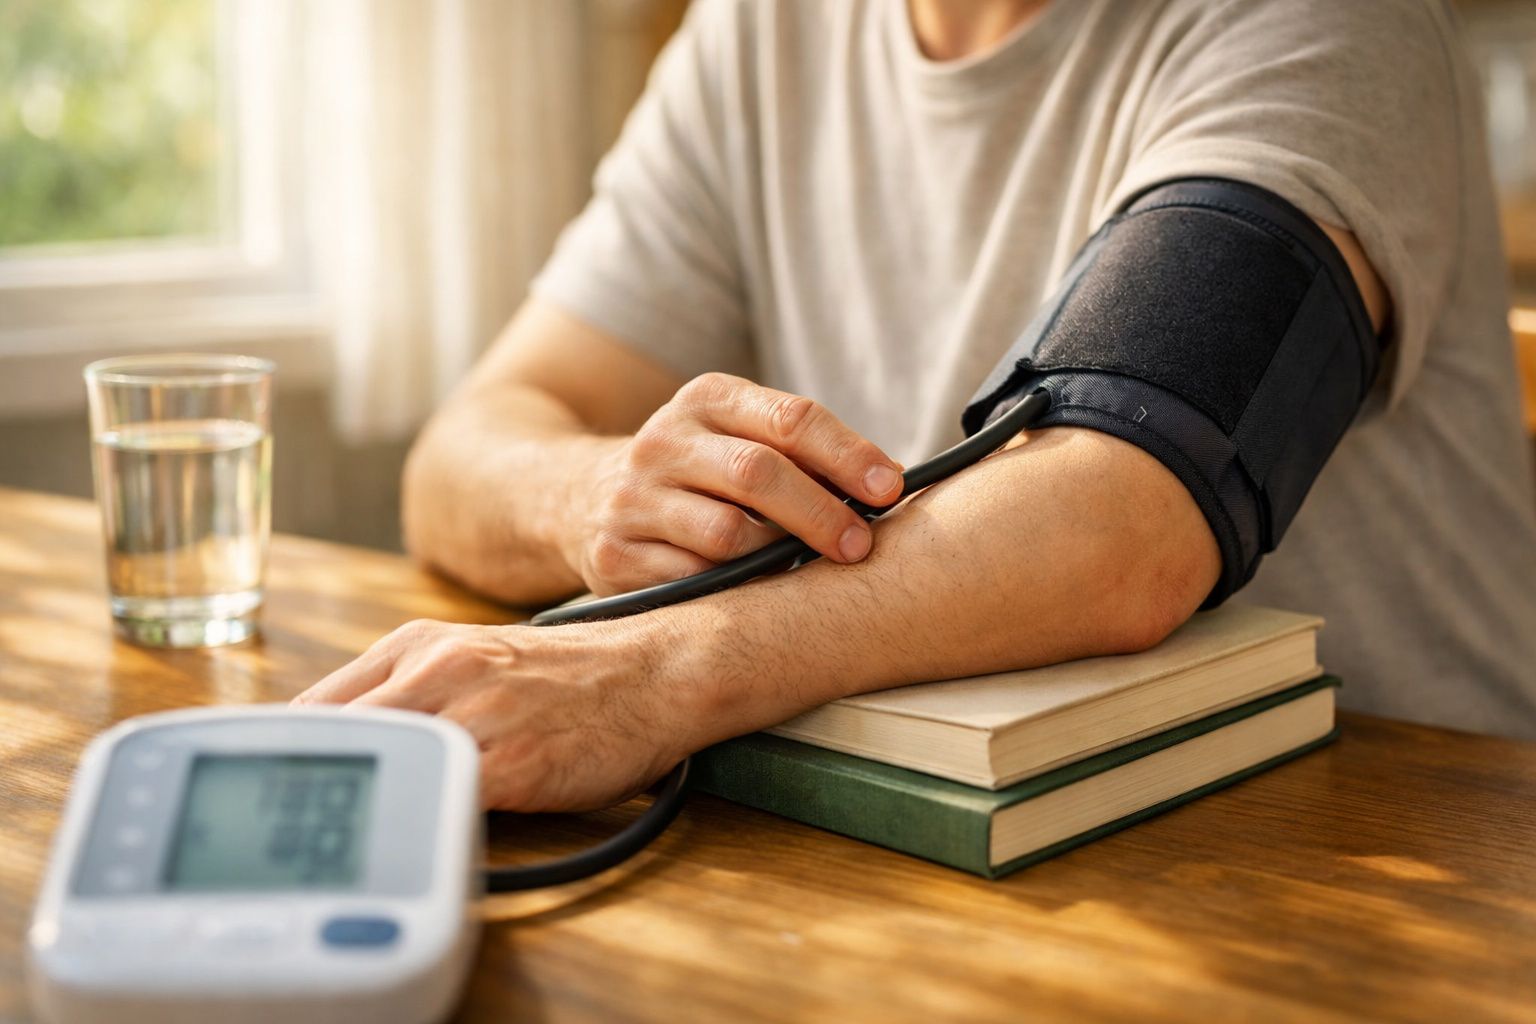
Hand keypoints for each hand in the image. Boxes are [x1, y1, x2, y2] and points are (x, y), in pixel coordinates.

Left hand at [291, 619, 684, 811]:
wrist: (653, 673)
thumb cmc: (566, 680)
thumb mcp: (471, 662)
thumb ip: (406, 695)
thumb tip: (342, 748)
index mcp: (416, 644)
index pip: (313, 708)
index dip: (287, 761)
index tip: (275, 798)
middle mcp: (435, 671)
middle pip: (332, 739)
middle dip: (312, 791)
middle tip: (300, 834)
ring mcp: (471, 716)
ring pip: (379, 769)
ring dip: (364, 811)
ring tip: (355, 845)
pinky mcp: (508, 764)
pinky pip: (440, 805)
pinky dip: (423, 830)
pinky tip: (422, 846)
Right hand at [567, 372, 903, 594]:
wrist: (576, 497)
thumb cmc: (696, 471)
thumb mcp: (736, 436)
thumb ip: (802, 451)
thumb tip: (888, 483)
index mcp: (707, 399)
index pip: (790, 418)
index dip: (847, 454)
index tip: (889, 487)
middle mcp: (664, 441)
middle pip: (758, 473)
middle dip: (820, 513)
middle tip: (860, 546)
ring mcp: (633, 499)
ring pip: (726, 534)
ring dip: (777, 558)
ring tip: (807, 572)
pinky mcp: (614, 556)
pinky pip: (691, 581)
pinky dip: (733, 593)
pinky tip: (757, 597)